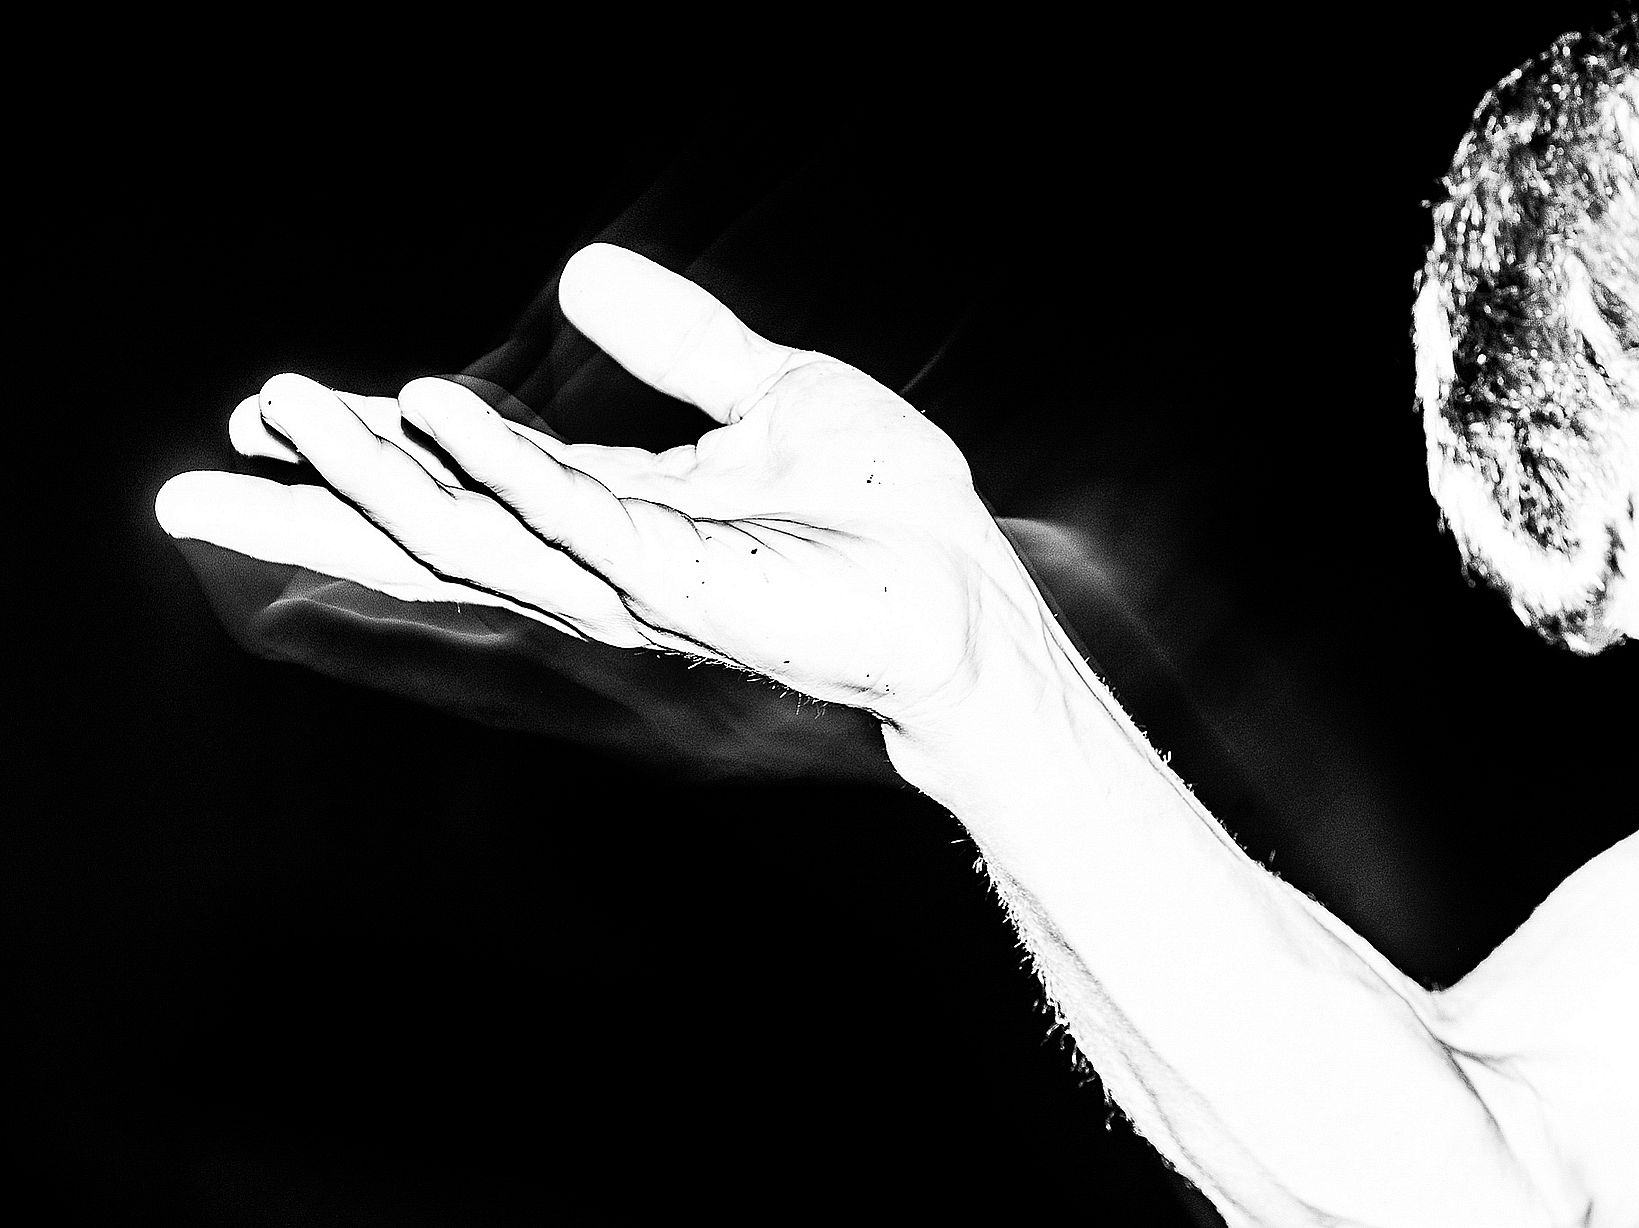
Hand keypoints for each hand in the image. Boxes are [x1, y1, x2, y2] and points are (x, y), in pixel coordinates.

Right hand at [157, 244, 1040, 725]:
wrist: (967, 587)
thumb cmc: (880, 510)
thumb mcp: (769, 392)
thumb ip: (677, 343)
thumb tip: (575, 270)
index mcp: (611, 512)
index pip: (463, 485)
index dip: (367, 452)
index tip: (269, 410)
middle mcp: (603, 560)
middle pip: (432, 535)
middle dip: (316, 507)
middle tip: (193, 481)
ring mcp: (640, 584)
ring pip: (477, 536)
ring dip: (378, 478)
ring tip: (287, 408)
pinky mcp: (694, 590)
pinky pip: (580, 525)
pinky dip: (506, 469)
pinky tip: (435, 412)